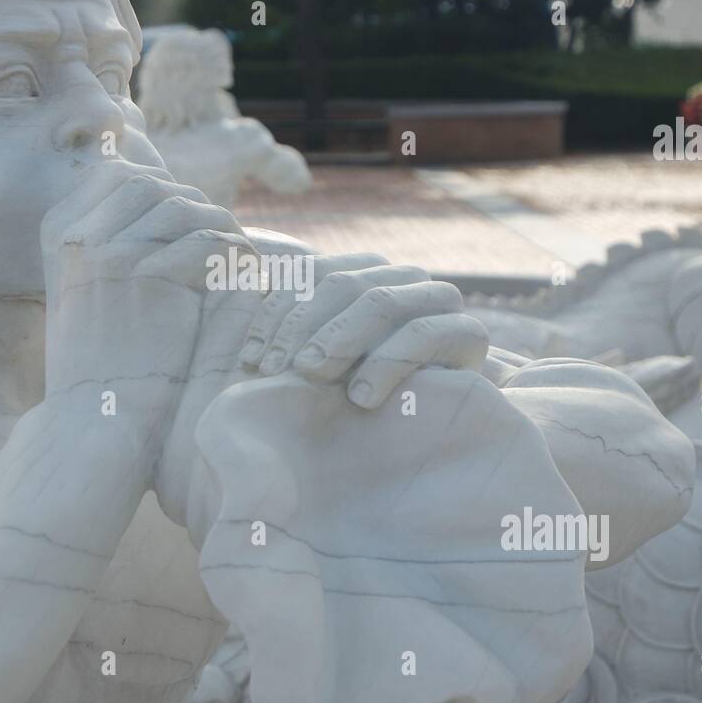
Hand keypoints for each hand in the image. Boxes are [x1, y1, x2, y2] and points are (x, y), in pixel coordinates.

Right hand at [41, 160, 254, 434]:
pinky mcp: (149, 275)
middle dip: (190, 202)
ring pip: (183, 205)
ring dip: (217, 224)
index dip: (161, 190)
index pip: (118, 174)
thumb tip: (160, 199)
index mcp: (57, 231)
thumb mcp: (84, 292)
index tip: (185, 220)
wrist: (90, 421)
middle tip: (216, 234)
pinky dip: (234, 251)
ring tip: (234, 251)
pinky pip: (207, 239)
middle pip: (152, 183)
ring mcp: (110, 249)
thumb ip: (107, 246)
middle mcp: (78, 232)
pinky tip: (245, 270)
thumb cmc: (95, 366)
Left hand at [237, 253, 488, 407]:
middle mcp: (399, 277)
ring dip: (339, 339)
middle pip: (341, 285)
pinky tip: (359, 397)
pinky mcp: (468, 333)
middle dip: (300, 328)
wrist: (439, 429)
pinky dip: (386, 363)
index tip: (250, 360)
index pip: (309, 275)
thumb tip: (234, 306)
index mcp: (361, 273)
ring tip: (309, 377)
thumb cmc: (358, 400)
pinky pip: (424, 334)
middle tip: (272, 372)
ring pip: (380, 302)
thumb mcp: (317, 367)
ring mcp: (436, 300)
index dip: (274, 314)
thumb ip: (286, 338)